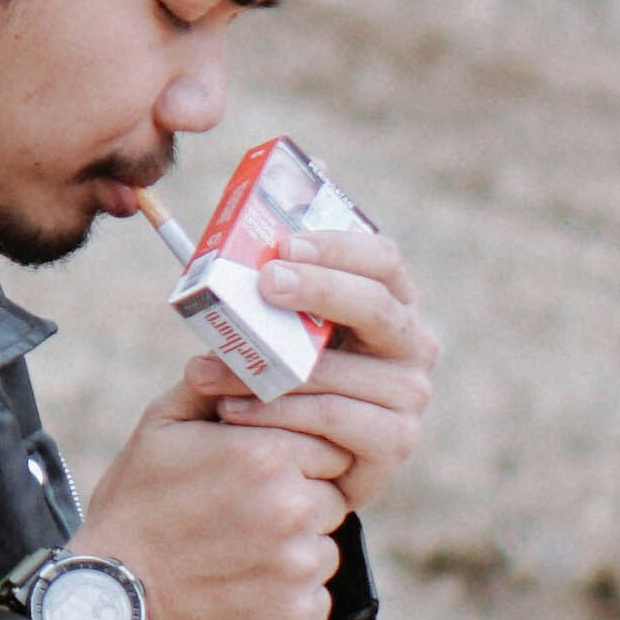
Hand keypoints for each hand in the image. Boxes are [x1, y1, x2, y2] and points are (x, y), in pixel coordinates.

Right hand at [75, 362, 350, 619]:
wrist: (112, 601)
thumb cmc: (134, 508)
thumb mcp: (158, 430)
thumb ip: (211, 386)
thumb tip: (244, 355)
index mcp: (266, 455)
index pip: (327, 442)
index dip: (298, 456)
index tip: (263, 474)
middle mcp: (292, 509)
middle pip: (332, 494)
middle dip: (301, 499)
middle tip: (248, 516)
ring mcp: (298, 568)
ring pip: (324, 547)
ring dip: (296, 548)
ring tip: (239, 555)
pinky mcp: (299, 617)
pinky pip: (315, 596)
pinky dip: (287, 595)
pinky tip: (242, 589)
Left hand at [217, 219, 438, 520]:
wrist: (289, 458)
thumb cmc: (285, 370)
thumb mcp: (287, 316)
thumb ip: (295, 255)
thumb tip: (311, 161)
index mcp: (393, 301)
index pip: (382, 260)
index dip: (336, 248)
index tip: (284, 244)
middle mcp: (413, 345)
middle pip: (375, 306)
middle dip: (318, 289)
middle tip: (263, 283)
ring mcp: (409, 398)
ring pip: (338, 370)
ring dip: (267, 366)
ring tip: (206, 367)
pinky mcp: (392, 446)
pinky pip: (330, 421)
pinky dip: (276, 413)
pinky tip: (231, 410)